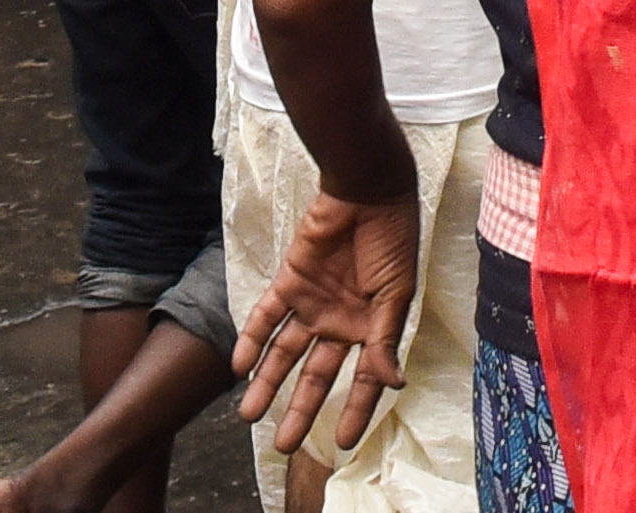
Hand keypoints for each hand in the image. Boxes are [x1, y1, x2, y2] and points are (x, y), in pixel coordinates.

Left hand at [235, 185, 421, 457]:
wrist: (368, 190)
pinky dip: (252, 339)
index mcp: (371, 328)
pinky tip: (239, 365)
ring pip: (285, 353)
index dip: (355, 410)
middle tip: (283, 445)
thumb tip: (392, 384)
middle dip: (300, 409)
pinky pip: (267, 316)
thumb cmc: (392, 241)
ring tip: (248, 415)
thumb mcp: (395, 296)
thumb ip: (385, 340)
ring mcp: (313, 302)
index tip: (345, 442)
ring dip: (267, 382)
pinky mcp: (291, 280)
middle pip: (315, 375)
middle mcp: (339, 322)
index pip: (362, 380)